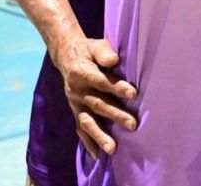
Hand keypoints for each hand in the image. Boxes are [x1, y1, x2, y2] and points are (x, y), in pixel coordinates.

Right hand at [51, 36, 137, 157]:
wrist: (67, 56)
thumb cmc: (88, 50)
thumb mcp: (95, 45)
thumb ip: (104, 52)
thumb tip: (114, 60)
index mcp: (81, 71)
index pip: (101, 81)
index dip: (117, 88)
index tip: (133, 94)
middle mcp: (76, 90)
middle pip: (98, 104)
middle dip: (116, 115)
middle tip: (133, 125)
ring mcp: (75, 103)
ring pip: (88, 121)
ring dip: (100, 136)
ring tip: (113, 149)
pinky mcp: (76, 111)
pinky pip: (81, 128)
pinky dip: (88, 142)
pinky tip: (97, 155)